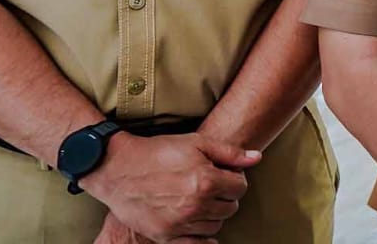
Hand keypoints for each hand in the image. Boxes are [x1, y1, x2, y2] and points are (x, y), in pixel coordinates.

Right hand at [81, 132, 259, 239]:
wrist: (119, 169)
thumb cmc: (159, 152)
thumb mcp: (196, 143)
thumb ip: (230, 153)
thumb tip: (257, 158)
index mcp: (206, 181)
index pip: (240, 187)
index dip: (235, 179)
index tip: (224, 174)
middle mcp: (195, 205)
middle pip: (230, 208)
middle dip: (226, 196)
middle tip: (212, 186)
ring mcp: (179, 223)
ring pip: (216, 226)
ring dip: (214, 214)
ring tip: (201, 199)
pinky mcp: (165, 235)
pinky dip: (202, 237)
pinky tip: (199, 223)